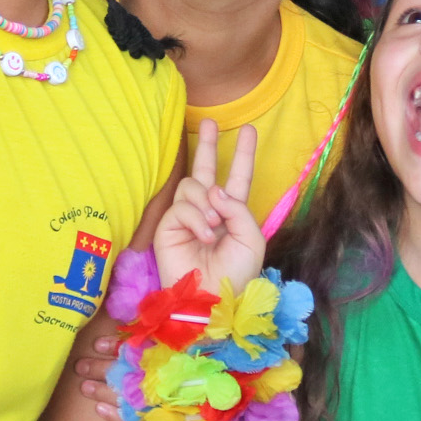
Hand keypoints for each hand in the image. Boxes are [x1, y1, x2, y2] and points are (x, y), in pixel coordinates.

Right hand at [151, 120, 262, 296]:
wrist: (212, 298)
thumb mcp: (251, 238)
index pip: (237, 177)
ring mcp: (187, 217)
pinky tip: (203, 236)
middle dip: (208, 145)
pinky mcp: (169, 225)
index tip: (248, 130)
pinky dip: (197, 218)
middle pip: (206, 169)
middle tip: (210, 122)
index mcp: (232, 214)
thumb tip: (213, 189)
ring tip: (214, 227)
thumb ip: (238, 209)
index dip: (243, 154)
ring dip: (207, 203)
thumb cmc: (236, 273)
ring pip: (193, 185)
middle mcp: (209, 211)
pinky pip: (183, 205)